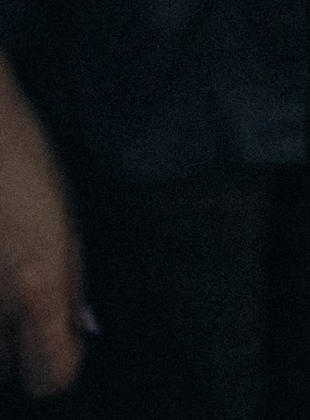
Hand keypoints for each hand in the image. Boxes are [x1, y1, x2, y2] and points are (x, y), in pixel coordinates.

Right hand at [0, 60, 84, 398]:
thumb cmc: (21, 155)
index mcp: (41, 283)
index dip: (60, 360)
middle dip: (18, 344)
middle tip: (21, 293)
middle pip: (7, 371)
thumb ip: (72, 281)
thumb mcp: (65, 216)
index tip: (62, 335)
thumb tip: (79, 330)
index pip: (53, 377)